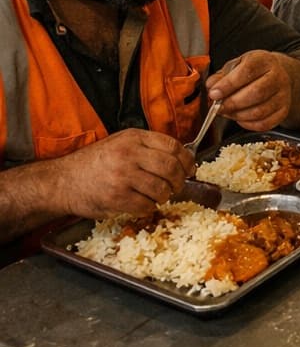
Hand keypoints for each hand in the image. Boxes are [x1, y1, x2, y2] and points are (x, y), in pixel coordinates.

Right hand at [56, 129, 192, 218]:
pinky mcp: (116, 198)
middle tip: (177, 186)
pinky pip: (146, 206)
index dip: (187, 159)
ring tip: (159, 196)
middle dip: (180, 180)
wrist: (63, 180)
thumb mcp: (121, 143)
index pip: (173, 146)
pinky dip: (149, 208)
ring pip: (161, 189)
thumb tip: (182, 158)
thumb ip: (148, 147)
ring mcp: (123, 176)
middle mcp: (129, 154)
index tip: (190, 168)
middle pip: (171, 167)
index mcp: (134, 138)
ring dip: (165, 196)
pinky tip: (143, 204)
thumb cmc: (96, 162)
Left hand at [207, 51, 295, 130]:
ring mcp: (283, 95)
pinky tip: (240, 118)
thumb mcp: (237, 65)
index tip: (214, 94)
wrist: (277, 75)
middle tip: (218, 107)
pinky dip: (248, 124)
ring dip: (238, 115)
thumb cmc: (253, 71)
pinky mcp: (283, 111)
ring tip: (228, 112)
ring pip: (260, 111)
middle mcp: (278, 76)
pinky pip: (264, 124)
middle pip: (256, 93)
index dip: (229, 85)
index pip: (247, 71)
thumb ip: (222, 76)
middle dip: (232, 103)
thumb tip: (212, 86)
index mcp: (264, 61)